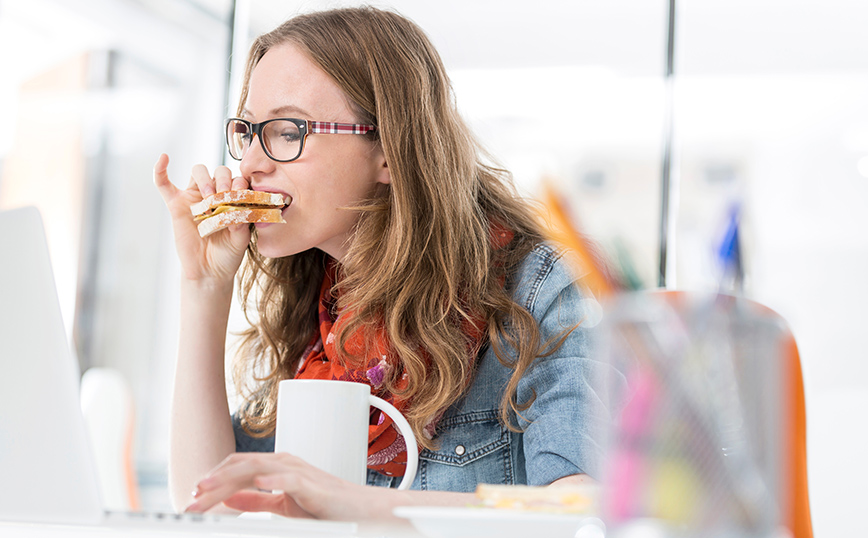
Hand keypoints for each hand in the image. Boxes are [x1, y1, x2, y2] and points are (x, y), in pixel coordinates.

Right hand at [153, 154, 251, 286]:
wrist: (210, 270)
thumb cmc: (228, 253)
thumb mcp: (241, 239)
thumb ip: (241, 224)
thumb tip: (237, 212)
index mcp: (233, 198)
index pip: (237, 179)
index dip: (240, 183)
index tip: (241, 195)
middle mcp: (215, 194)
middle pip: (218, 171)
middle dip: (223, 179)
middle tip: (224, 196)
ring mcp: (195, 197)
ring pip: (198, 172)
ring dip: (205, 179)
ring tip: (210, 198)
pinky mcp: (176, 205)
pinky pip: (164, 184)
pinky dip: (160, 170)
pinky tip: (163, 158)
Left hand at [185, 452, 375, 520]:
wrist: (359, 509)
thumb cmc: (325, 505)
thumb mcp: (282, 503)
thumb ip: (257, 500)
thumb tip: (229, 497)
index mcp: (276, 467)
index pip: (237, 468)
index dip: (213, 480)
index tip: (193, 497)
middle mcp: (284, 463)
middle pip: (240, 466)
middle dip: (213, 481)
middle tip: (191, 499)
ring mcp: (298, 471)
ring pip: (256, 467)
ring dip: (229, 478)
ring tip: (209, 488)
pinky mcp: (312, 484)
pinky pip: (288, 479)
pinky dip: (270, 479)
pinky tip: (255, 483)